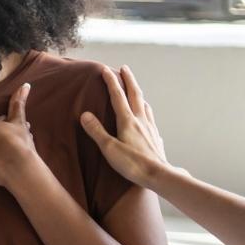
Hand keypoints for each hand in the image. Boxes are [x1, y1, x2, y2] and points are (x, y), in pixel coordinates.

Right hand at [79, 65, 172, 187]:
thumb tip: (85, 114)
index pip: (118, 96)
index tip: (105, 69)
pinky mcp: (155, 137)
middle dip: (129, 80)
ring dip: (138, 94)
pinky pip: (150, 118)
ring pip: (145, 105)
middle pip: (135, 94)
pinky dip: (146, 110)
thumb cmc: (132, 164)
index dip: (111, 81)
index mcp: (128, 121)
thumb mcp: (109, 148)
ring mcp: (150, 128)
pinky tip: (146, 116)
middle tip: (125, 68)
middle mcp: (141, 120)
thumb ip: (97, 131)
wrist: (159, 175)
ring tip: (135, 90)